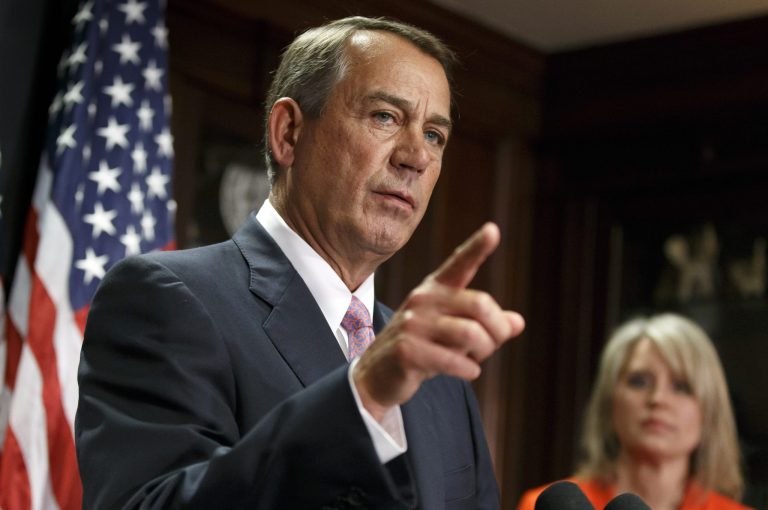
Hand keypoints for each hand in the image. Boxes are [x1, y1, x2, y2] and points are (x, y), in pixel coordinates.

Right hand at [353, 222, 524, 420]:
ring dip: (484, 352)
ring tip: (475, 360)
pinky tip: (468, 372)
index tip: (494, 229)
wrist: (379, 374)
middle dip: (497, 330)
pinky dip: (470, 370)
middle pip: (480, 304)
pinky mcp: (407, 350)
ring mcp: (413, 324)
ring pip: (471, 334)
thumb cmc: (424, 349)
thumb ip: (485, 325)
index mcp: (436, 289)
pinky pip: (454, 360)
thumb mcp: (454, 333)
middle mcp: (424, 299)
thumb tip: (517, 322)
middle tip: (492, 345)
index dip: (478, 247)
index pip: (460, 263)